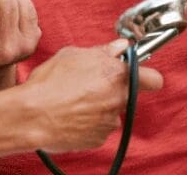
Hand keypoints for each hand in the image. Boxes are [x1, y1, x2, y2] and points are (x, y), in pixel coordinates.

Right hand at [23, 39, 163, 153]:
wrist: (33, 115)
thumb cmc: (49, 81)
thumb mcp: (71, 54)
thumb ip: (101, 51)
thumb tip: (120, 47)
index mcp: (115, 75)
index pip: (153, 79)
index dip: (146, 75)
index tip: (135, 73)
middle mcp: (118, 99)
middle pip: (124, 92)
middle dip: (109, 87)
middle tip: (85, 81)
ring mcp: (110, 122)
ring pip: (110, 109)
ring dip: (96, 104)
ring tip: (70, 98)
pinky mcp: (99, 139)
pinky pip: (98, 125)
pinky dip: (87, 120)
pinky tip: (68, 112)